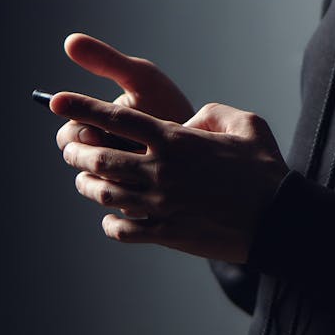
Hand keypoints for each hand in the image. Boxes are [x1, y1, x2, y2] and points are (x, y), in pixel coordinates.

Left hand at [51, 35, 287, 262]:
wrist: (278, 220)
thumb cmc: (265, 169)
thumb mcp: (246, 123)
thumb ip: (212, 112)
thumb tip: (190, 120)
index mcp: (176, 139)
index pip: (116, 117)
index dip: (81, 107)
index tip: (56, 102)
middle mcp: (161, 171)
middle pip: (99, 157)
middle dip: (76, 149)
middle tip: (69, 145)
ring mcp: (160, 204)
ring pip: (104, 194)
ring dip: (88, 185)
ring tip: (84, 179)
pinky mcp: (165, 233)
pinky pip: (122, 229)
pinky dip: (111, 223)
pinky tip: (113, 217)